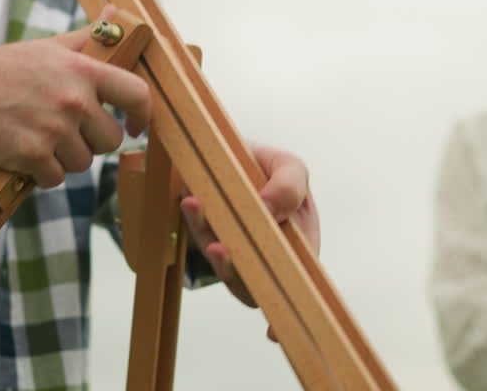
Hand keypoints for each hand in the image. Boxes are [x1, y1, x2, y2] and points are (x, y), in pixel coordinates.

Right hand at [0, 27, 150, 187]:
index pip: (136, 94)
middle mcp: (73, 99)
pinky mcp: (32, 155)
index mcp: (83, 70)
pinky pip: (54, 178)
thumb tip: (117, 13)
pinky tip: (25, 155)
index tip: (134, 126)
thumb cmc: (4, 68)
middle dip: (91, 142)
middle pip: (109, 140)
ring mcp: (53, 128)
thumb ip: (89, 37)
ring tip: (40, 139)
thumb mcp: (49, 47)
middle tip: (64, 131)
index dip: (142, 115)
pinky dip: (41, 174)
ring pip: (82, 163)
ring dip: (63, 159)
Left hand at [179, 145, 319, 337]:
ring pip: (222, 262)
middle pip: (252, 282)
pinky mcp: (204, 230)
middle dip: (236, 273)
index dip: (283, 312)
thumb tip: (270, 209)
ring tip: (205, 222)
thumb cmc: (268, 166)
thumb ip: (289, 187)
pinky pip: (199, 233)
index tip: (271, 333)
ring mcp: (231, 245)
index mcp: (295, 244)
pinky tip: (191, 202)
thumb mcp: (289, 167)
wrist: (229, 152)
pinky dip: (194, 219)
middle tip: (222, 250)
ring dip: (211, 248)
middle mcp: (262, 254)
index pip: (293, 286)